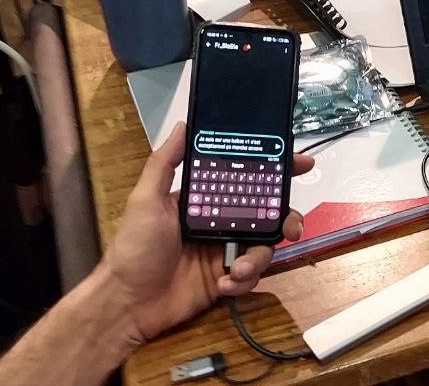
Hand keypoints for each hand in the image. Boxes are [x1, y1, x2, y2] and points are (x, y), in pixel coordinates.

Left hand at [104, 122, 310, 342]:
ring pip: (263, 246)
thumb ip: (164, 162)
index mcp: (204, 199)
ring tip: (237, 269)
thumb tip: (182, 126)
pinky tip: (224, 284)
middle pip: (266, 212)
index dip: (274, 170)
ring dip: (257, 258)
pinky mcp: (226, 279)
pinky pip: (251, 276)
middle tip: (290, 227)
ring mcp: (225, 251)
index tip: (300, 163)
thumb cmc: (134, 247)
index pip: (244, 178)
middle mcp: (219, 221)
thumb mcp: (146, 199)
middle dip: (284, 218)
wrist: (128, 302)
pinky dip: (242, 281)